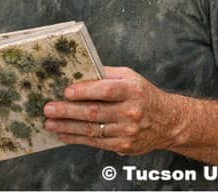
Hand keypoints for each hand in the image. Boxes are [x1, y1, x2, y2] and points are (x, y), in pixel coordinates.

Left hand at [43, 67, 182, 155]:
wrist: (167, 122)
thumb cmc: (144, 96)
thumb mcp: (131, 78)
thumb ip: (107, 75)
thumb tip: (80, 72)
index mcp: (132, 90)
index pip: (106, 90)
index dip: (85, 91)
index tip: (66, 91)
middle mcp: (131, 111)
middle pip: (94, 112)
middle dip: (68, 111)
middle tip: (49, 108)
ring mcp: (127, 131)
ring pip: (91, 129)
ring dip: (67, 126)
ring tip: (50, 122)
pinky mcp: (123, 146)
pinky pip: (95, 142)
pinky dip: (76, 138)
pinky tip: (63, 133)